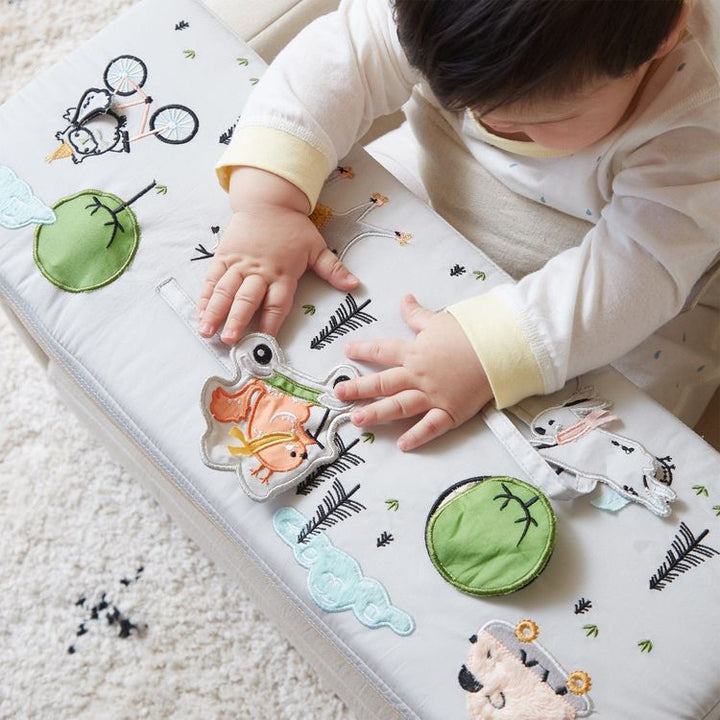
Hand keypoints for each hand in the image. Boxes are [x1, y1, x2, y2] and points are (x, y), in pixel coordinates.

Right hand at [198, 167, 357, 343]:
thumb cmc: (293, 227)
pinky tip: (200, 312)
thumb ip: (333, 269)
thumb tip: (354, 285)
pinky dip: (205, 296)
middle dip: (237, 321)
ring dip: (215, 312)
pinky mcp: (224, 256)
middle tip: (230, 340)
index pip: (277, 303)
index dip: (270, 323)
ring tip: (206, 331)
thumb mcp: (317, 247)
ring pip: (225, 291)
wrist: (268, 200)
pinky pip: (213, 278)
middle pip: (247, 299)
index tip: (265, 343)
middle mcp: (259, 271)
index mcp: (283, 273)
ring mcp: (239, 264)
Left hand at [334, 294, 492, 449]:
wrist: (499, 348)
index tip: (347, 351)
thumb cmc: (470, 332)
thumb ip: (417, 314)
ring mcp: (433, 395)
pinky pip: (431, 426)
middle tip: (338, 394)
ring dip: (377, 413)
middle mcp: (418, 375)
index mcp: (414, 352)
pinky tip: (402, 445)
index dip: (363, 350)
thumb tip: (404, 298)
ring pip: (399, 405)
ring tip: (357, 420)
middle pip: (383, 382)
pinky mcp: (450, 411)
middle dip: (358, 388)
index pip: (382, 350)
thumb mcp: (439, 320)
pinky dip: (417, 436)